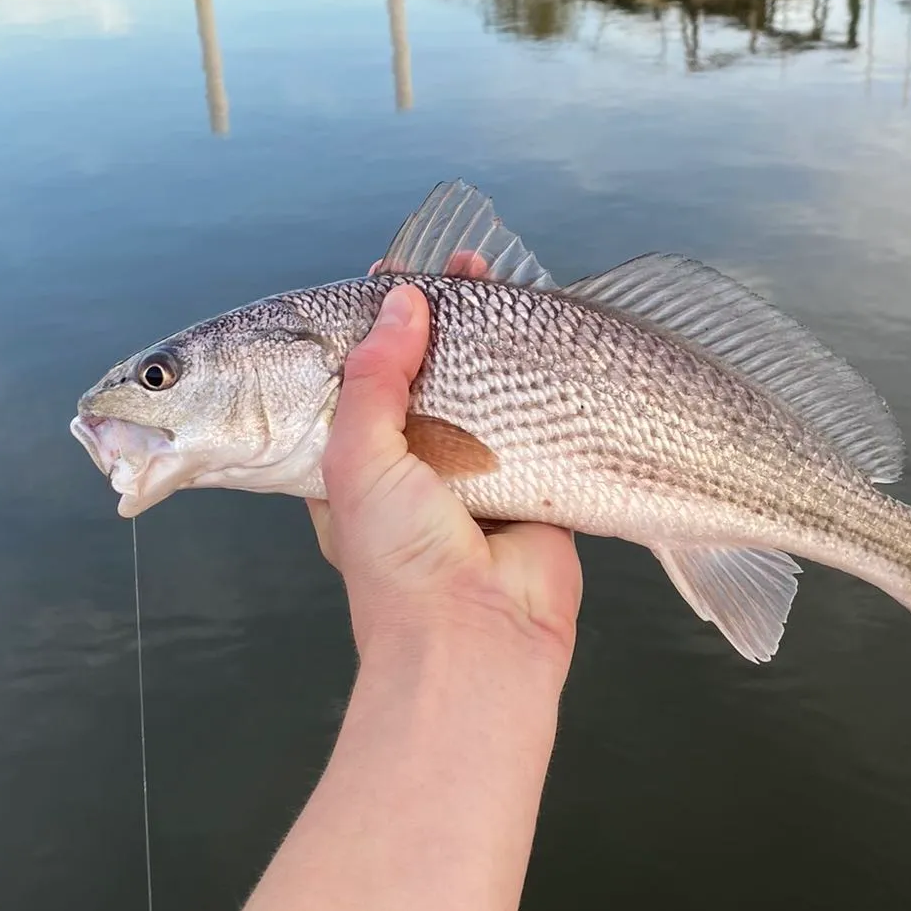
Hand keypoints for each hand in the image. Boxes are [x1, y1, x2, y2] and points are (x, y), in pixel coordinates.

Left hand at [306, 273, 581, 669]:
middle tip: (467, 265)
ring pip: (485, 388)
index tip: (397, 273)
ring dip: (497, 336)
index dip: (377, 322)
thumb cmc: (399, 559)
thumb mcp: (358, 459)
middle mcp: (414, 463)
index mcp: (356, 460)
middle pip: (429, 370)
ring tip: (507, 277)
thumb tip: (402, 301)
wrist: (479, 645)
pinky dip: (546, 379)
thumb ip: (374, 378)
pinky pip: (541, 421)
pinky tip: (553, 330)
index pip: (360, 372)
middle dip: (446, 316)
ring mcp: (477, 473)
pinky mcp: (535, 483)